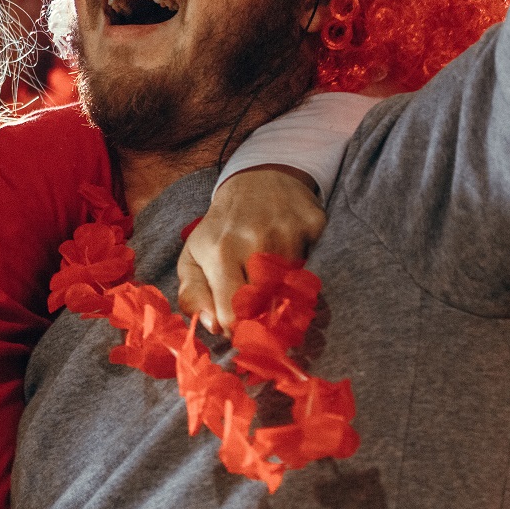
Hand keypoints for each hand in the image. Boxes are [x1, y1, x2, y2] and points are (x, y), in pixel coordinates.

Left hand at [177, 165, 326, 333]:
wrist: (257, 180)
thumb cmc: (221, 228)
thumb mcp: (193, 257)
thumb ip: (194, 295)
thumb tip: (214, 327)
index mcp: (220, 252)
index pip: (233, 313)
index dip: (237, 326)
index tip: (238, 322)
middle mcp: (255, 241)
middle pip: (268, 305)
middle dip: (263, 313)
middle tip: (258, 304)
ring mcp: (289, 232)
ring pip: (293, 289)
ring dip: (284, 289)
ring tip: (272, 271)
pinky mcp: (315, 225)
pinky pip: (316, 266)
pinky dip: (304, 268)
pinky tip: (291, 252)